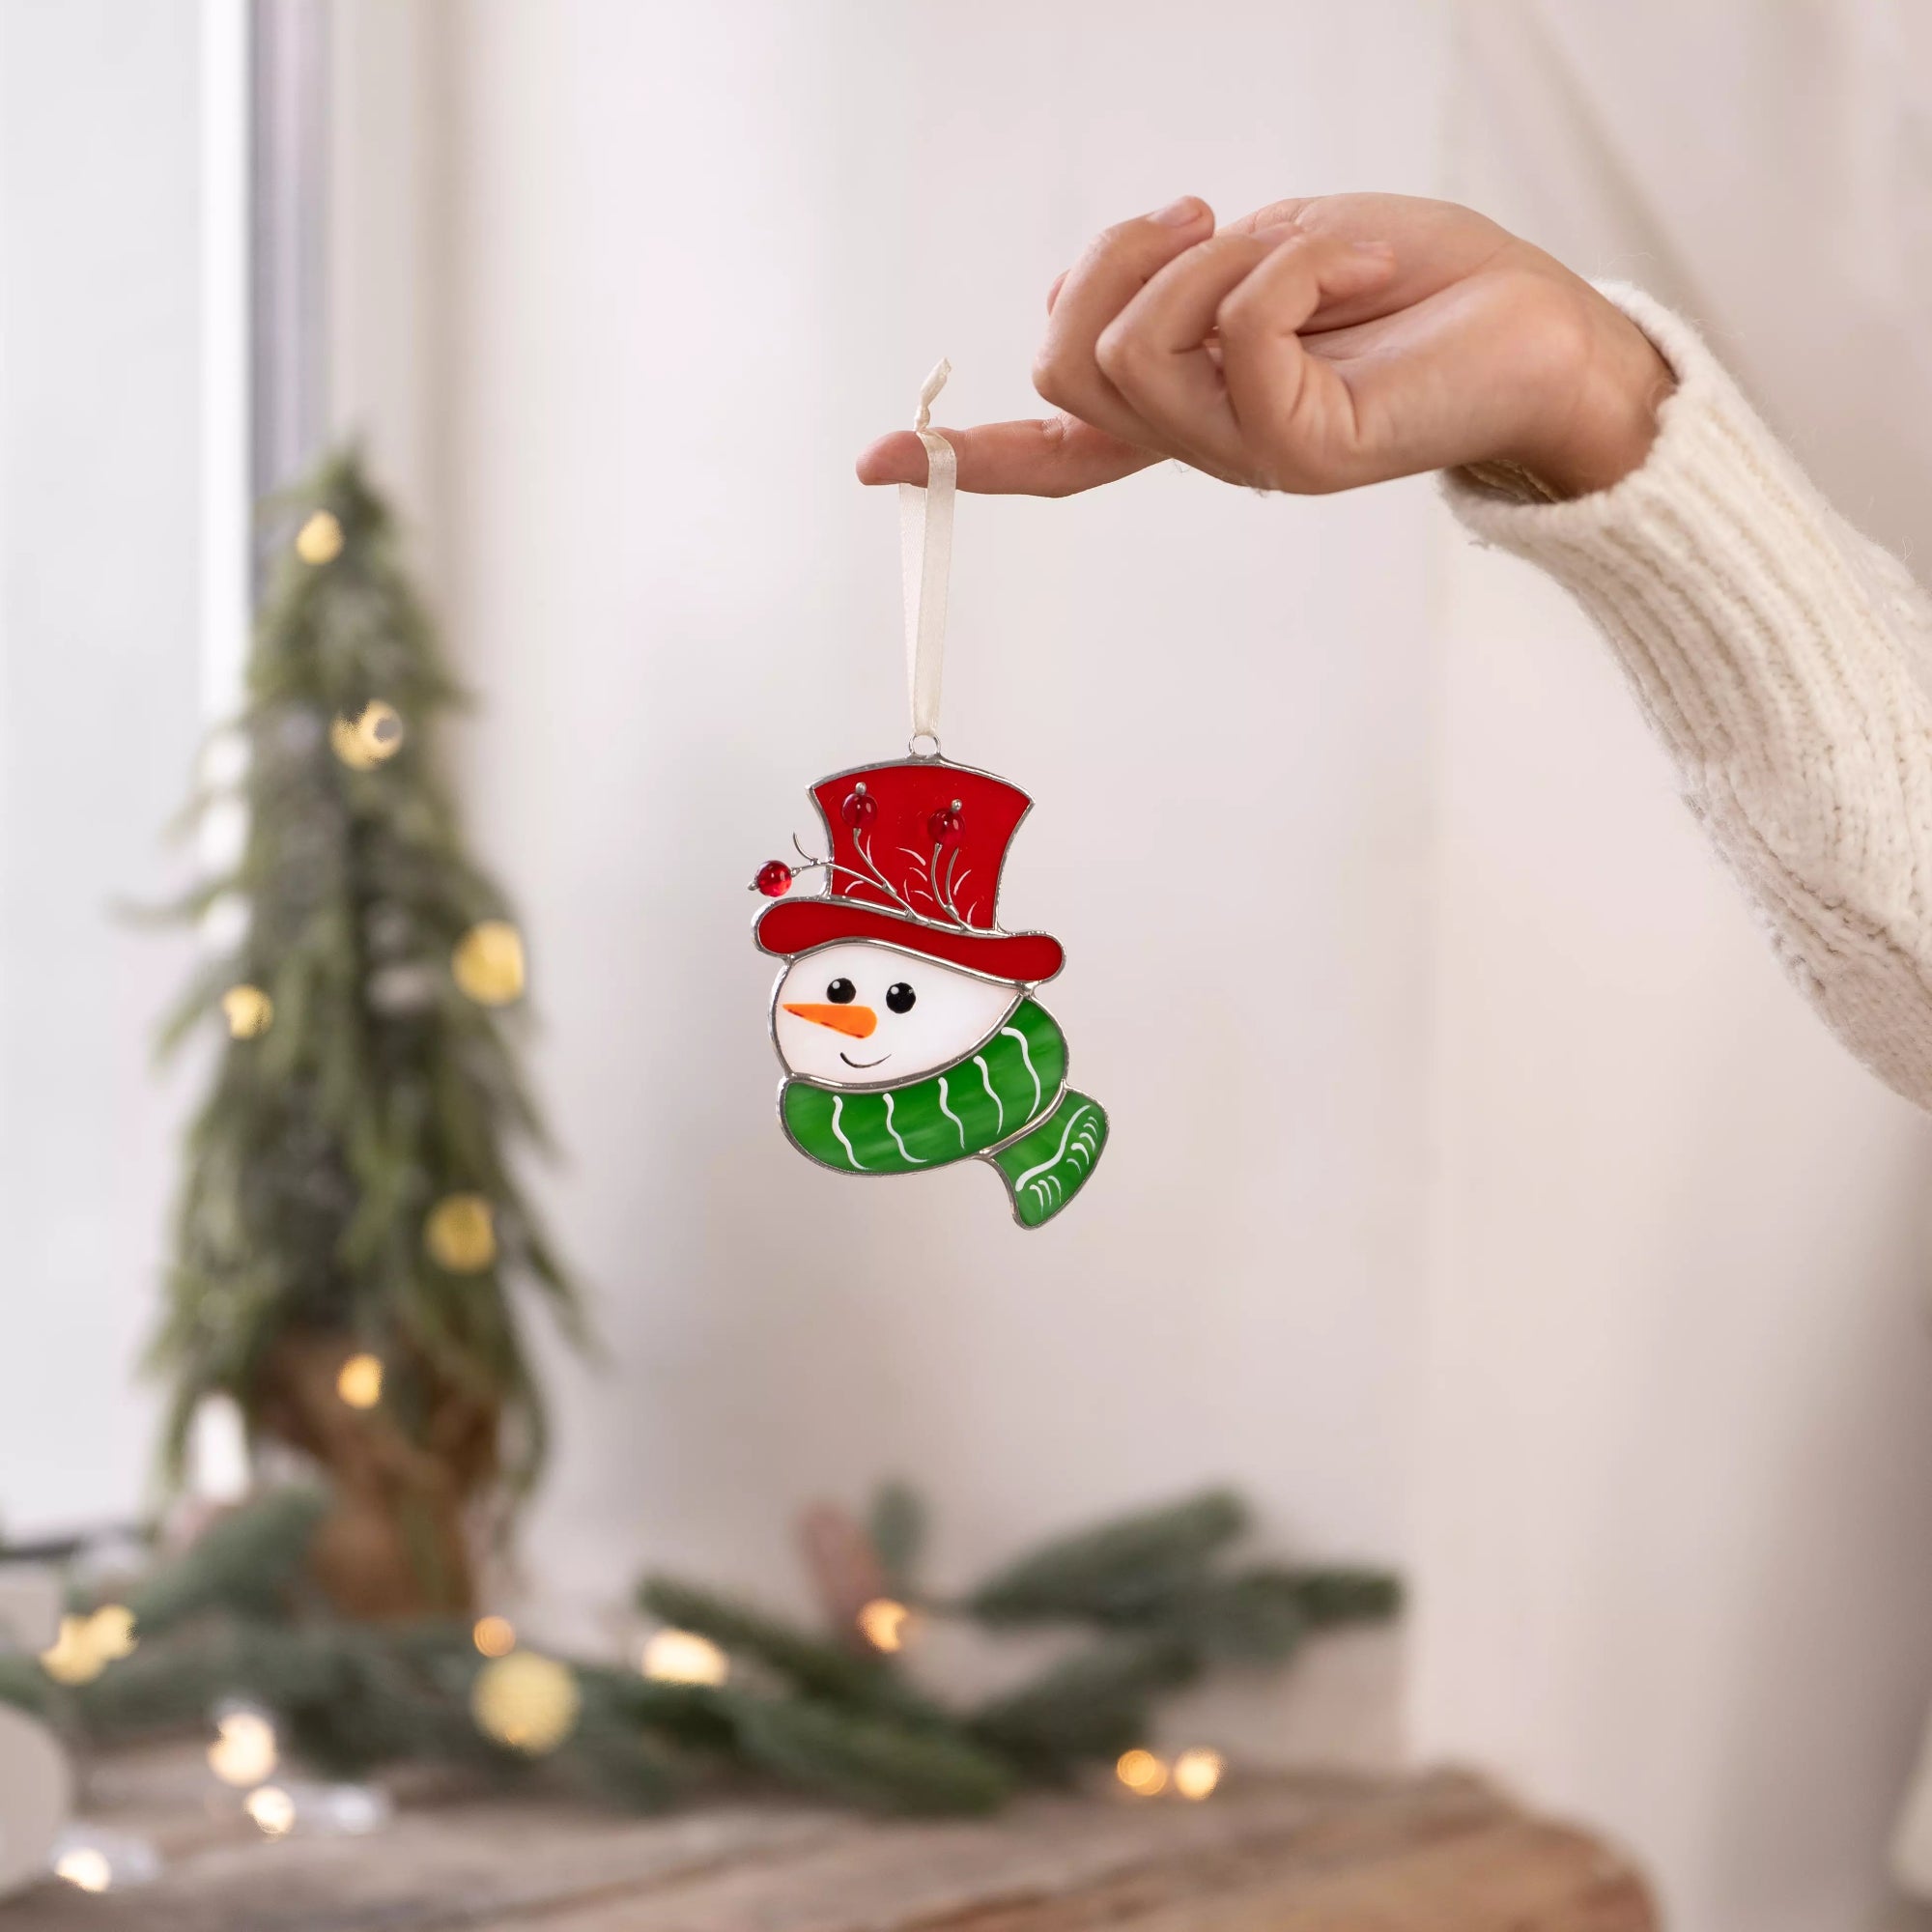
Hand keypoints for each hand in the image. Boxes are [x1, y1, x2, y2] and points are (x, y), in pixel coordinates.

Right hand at [857, 194, 1674, 501]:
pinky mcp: (1306, 453)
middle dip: (1113, 265)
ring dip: (1203, 263)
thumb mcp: (1269, 256)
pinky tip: (1348, 265)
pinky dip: (1286, 261)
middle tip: (1200, 220)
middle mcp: (1207, 447)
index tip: (875, 462)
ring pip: (1131, 356)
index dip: (966, 453)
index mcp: (1192, 410)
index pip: (1058, 451)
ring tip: (1290, 246)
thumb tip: (1068, 285)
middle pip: (1067, 370)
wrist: (1551, 331)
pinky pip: (1240, 331)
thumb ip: (1173, 290)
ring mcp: (1251, 459)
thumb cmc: (1426, 286)